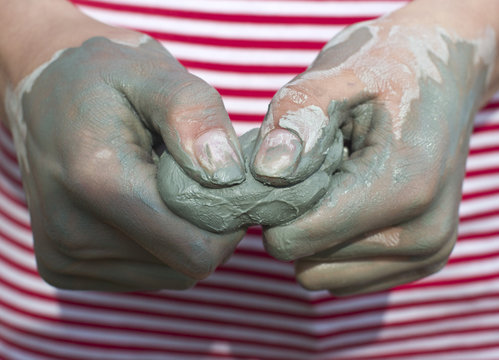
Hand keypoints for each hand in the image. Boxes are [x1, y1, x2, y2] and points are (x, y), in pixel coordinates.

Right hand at [2, 2, 244, 290]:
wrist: (46, 99)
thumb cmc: (104, 81)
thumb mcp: (152, 74)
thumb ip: (194, 115)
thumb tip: (228, 175)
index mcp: (95, 180)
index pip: (194, 246)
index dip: (229, 217)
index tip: (231, 180)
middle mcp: (72, 233)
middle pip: (186, 263)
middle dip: (210, 225)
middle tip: (201, 177)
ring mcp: (66, 256)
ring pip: (171, 272)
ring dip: (184, 234)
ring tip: (165, 185)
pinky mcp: (65, 268)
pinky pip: (147, 273)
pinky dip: (161, 244)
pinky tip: (145, 204)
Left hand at [250, 2, 497, 295]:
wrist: (443, 75)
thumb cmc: (387, 70)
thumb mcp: (339, 74)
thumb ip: (298, 117)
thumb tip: (268, 170)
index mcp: (403, 189)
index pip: (299, 238)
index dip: (273, 205)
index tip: (282, 168)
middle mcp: (422, 235)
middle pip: (306, 259)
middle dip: (296, 218)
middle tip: (316, 169)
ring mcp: (426, 253)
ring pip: (321, 274)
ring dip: (315, 232)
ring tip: (337, 182)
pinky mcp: (421, 260)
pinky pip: (342, 276)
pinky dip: (335, 243)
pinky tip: (353, 200)